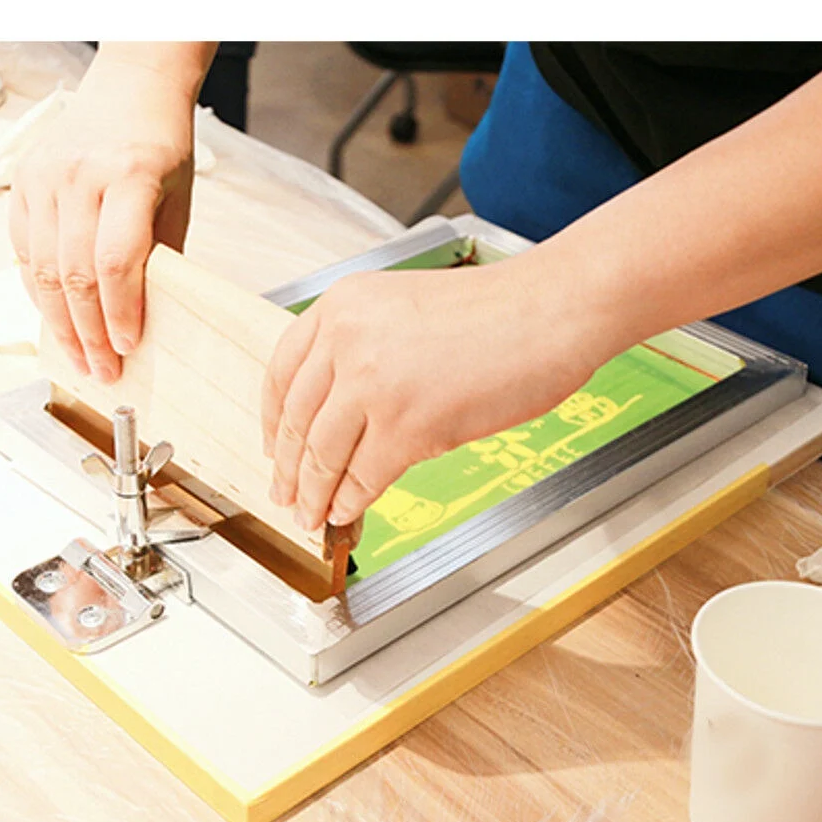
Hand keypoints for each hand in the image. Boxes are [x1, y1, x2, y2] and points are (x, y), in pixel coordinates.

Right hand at [9, 57, 197, 382]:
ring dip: (61, 324)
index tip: (129, 347)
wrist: (130, 86)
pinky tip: (58, 320)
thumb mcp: (176, 200)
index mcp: (130, 175)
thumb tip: (146, 319)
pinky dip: (40, 292)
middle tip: (103, 371)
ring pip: (43, 269)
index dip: (121, 312)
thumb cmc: (161, 146)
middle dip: (89, 333)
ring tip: (80, 358)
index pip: (118, 260)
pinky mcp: (22, 182)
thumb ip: (160, 256)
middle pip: (76, 273)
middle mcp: (80, 175)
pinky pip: (24, 251)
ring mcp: (44, 176)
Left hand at [261, 259, 600, 531]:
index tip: (271, 446)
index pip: (282, 371)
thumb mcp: (404, 306)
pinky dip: (351, 501)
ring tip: (310, 515)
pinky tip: (347, 512)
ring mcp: (374, 384)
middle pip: (297, 419)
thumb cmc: (497, 310)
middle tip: (284, 493)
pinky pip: (364, 476)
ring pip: (323, 454)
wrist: (550, 310)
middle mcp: (348, 341)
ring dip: (314, 494)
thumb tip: (338, 409)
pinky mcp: (408, 425)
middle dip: (287, 467)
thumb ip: (363, 346)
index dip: (272, 420)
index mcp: (342, 306)